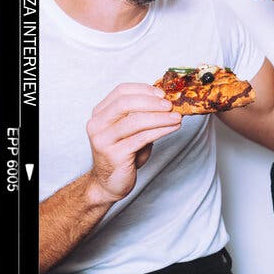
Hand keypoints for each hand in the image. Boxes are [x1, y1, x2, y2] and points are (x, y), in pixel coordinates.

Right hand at [85, 83, 182, 202]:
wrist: (108, 184)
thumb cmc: (122, 155)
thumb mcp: (130, 131)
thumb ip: (141, 116)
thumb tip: (165, 102)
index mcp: (99, 114)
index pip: (121, 91)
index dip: (143, 89)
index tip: (162, 94)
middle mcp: (97, 125)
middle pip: (125, 103)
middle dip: (151, 102)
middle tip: (170, 105)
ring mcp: (103, 140)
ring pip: (135, 121)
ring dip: (160, 117)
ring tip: (177, 117)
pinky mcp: (114, 155)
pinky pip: (141, 138)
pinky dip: (160, 130)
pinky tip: (172, 128)